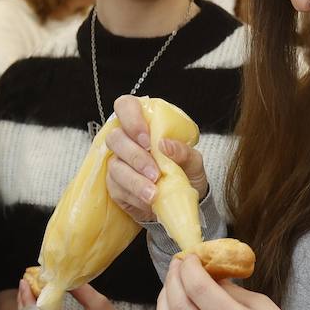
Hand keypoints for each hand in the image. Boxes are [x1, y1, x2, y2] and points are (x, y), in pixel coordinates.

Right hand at [105, 94, 207, 220]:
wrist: (183, 202)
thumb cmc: (186, 172)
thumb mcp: (194, 162)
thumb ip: (183, 151)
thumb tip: (165, 144)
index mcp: (145, 123)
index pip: (126, 106)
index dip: (131, 119)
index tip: (146, 139)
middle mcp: (127, 139)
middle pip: (115, 138)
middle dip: (135, 157)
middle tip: (155, 172)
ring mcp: (118, 162)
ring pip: (114, 166)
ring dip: (135, 181)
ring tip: (154, 193)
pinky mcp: (115, 185)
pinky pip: (116, 188)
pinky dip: (133, 196)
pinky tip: (148, 202)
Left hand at [156, 255, 308, 309]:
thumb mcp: (263, 307)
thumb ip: (229, 290)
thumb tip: (203, 271)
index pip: (199, 289)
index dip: (188, 267)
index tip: (189, 256)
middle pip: (179, 307)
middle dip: (173, 279)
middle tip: (178, 265)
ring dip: (164, 301)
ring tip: (172, 285)